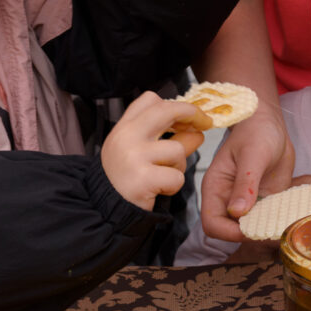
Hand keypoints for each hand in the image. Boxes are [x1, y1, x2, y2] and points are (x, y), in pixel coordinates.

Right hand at [101, 91, 212, 210]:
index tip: (189, 115)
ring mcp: (134, 156)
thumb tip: (198, 132)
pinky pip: (176, 176)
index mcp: (124, 128)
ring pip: (178, 150)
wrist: (105, 210)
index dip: (175, 104)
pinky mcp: (142, 179)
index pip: (150, 100)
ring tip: (163, 176)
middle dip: (192, 113)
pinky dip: (174, 185)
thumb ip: (171, 140)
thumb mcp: (143, 154)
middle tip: (205, 123)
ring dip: (178, 165)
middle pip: (167, 110)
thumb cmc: (127, 179)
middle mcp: (126, 137)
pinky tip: (159, 190)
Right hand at [200, 114, 294, 241]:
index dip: (228, 232)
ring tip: (283, 227)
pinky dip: (277, 222)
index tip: (250, 229)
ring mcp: (246, 201)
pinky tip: (290, 219)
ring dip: (264, 231)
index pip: (212, 223)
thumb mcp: (253, 155)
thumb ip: (245, 183)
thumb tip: (237, 212)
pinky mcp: (264, 200)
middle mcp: (228, 198)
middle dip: (248, 235)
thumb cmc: (255, 132)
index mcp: (216, 188)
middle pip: (229, 231)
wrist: (271, 123)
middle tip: (271, 231)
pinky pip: (267, 219)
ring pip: (249, 228)